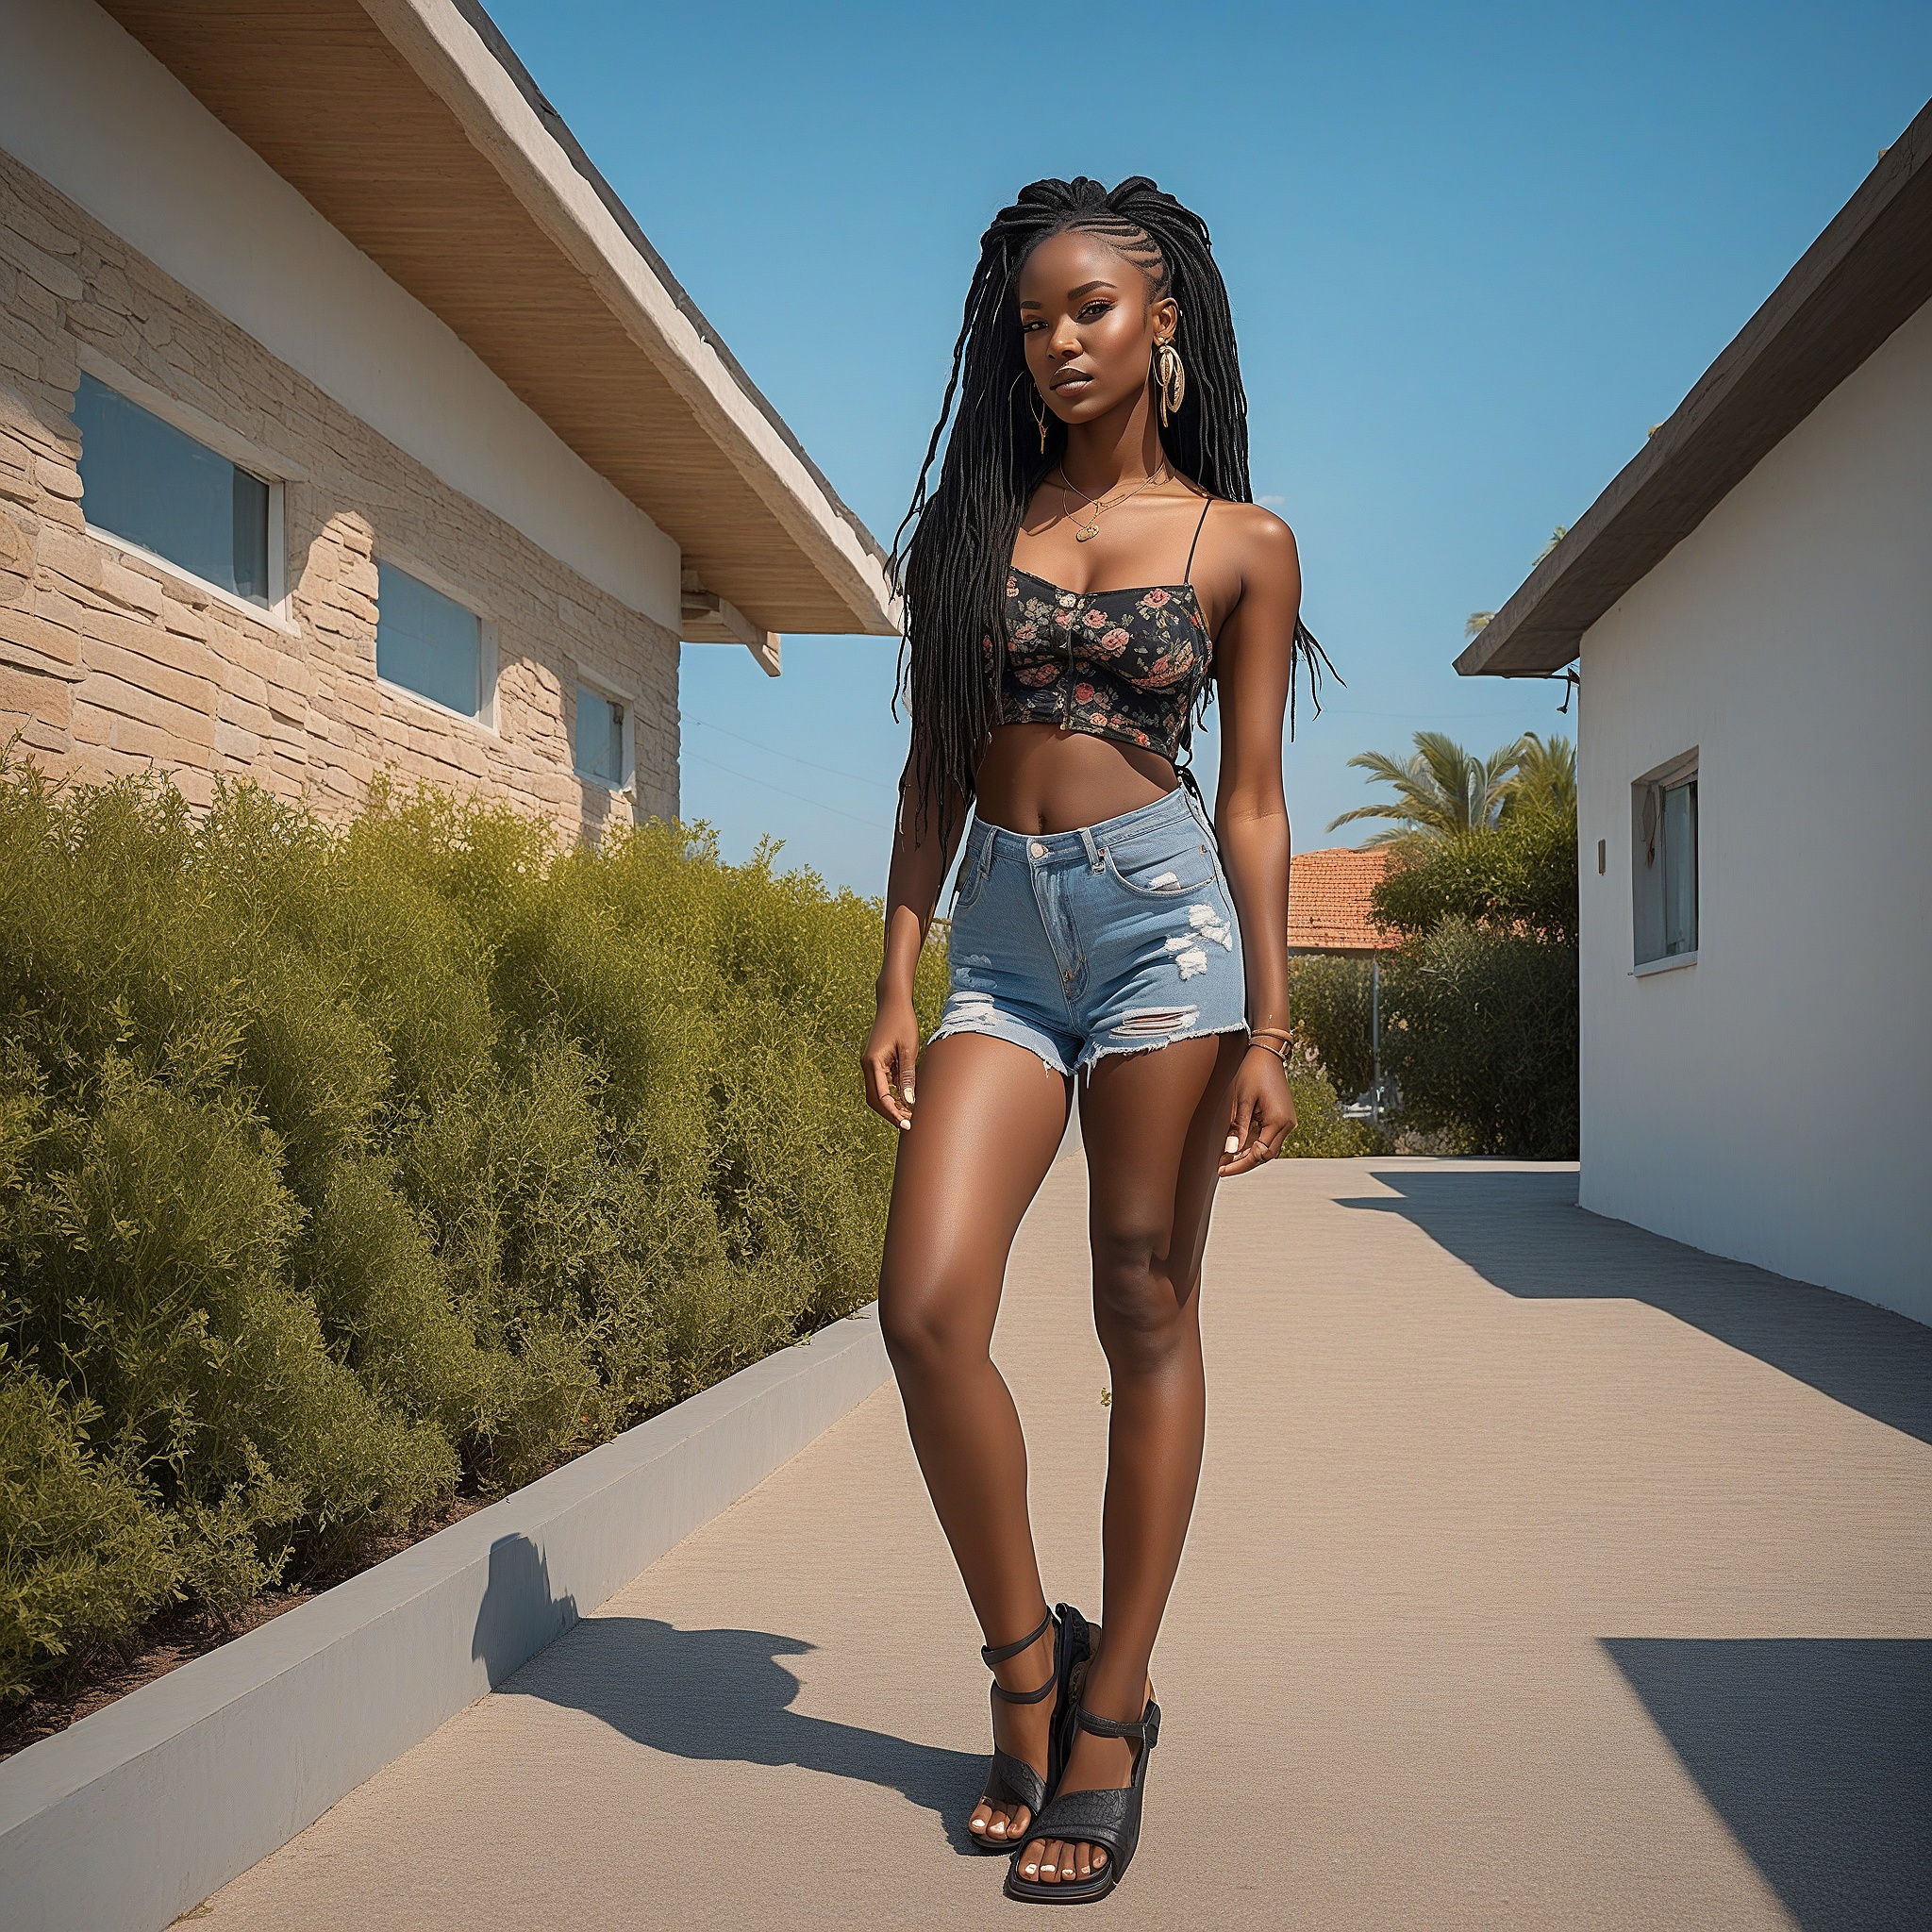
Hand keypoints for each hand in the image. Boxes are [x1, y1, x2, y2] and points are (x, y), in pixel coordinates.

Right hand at [861, 996, 921, 1131]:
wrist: (893, 1002)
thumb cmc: (903, 1022)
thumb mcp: (909, 1049)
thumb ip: (907, 1076)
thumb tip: (909, 1102)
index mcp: (873, 1063)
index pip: (881, 1097)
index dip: (894, 1113)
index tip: (907, 1125)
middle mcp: (866, 1065)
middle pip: (875, 1099)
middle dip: (890, 1114)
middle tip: (910, 1123)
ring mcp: (869, 1063)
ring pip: (876, 1094)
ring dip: (890, 1105)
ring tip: (909, 1114)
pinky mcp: (875, 1062)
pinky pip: (880, 1084)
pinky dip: (890, 1095)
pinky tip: (905, 1100)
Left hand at [1220, 1043, 1295, 1175]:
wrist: (1267, 1053)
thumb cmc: (1253, 1071)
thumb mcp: (1241, 1099)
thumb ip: (1238, 1126)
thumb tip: (1230, 1152)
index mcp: (1279, 1120)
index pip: (1260, 1154)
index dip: (1240, 1165)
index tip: (1221, 1170)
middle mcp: (1287, 1124)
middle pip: (1265, 1155)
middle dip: (1243, 1163)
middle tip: (1221, 1168)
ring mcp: (1286, 1122)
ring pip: (1267, 1148)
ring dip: (1247, 1155)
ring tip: (1225, 1159)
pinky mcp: (1281, 1118)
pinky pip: (1267, 1138)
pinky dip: (1252, 1144)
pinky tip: (1236, 1148)